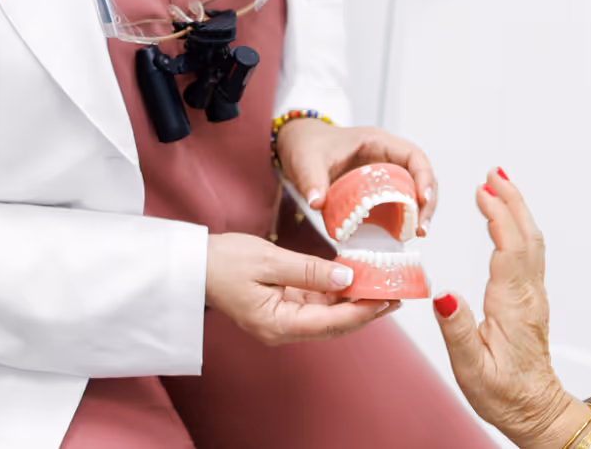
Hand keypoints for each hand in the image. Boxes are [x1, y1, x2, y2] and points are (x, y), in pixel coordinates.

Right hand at [205, 233, 393, 344]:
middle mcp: (282, 329)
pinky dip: (336, 291)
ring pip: (327, 314)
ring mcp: (282, 319)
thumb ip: (309, 271)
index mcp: (276, 324)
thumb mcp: (268, 261)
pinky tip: (355, 278)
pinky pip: (316, 303)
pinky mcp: (282, 306)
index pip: (331, 323)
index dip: (363, 311)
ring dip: (354, 300)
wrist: (193, 264)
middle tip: (398, 293)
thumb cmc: (222, 262)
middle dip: (366, 309)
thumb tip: (348, 277)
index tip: (389, 298)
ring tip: (384, 284)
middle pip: (334, 323)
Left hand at [275, 121, 438, 234]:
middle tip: (421, 228)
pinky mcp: (373, 193)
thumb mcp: (306, 160)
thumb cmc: (305, 144)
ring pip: (411, 193)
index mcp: (376, 142)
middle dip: (425, 203)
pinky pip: (394, 206)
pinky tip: (397, 237)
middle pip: (419, 177)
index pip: (414, 156)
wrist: (295, 145)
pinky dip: (399, 221)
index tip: (422, 199)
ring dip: (416, 214)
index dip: (424, 177)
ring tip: (415, 235)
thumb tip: (317, 204)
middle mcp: (385, 158)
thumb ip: (311, 180)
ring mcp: (381, 176)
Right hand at [432, 170, 590, 448]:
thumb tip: (443, 293)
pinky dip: (518, 226)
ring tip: (499, 183)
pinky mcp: (530, 298)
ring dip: (517, 208)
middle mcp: (527, 294)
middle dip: (511, 199)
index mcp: (511, 304)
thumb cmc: (503, 393)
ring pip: (531, 241)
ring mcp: (532, 294)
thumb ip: (456, 328)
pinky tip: (507, 219)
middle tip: (494, 172)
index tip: (483, 191)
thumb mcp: (470, 367)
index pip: (509, 248)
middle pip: (526, 235)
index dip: (499, 215)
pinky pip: (529, 251)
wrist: (534, 410)